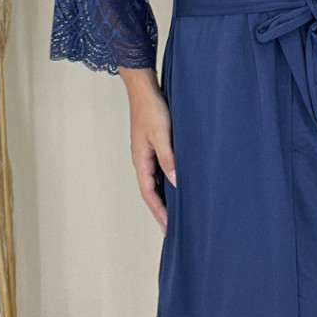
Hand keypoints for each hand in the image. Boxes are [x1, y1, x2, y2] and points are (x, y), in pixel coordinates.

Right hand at [120, 68, 175, 235]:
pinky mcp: (153, 144)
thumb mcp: (162, 135)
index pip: (148, 193)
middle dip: (160, 209)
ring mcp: (146, 152)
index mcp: (140, 160)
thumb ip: (168, 159)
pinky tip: (176, 184)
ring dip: (163, 196)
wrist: (144, 88)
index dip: (158, 211)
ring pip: (155, 180)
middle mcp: (141, 159)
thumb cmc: (151, 109)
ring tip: (175, 211)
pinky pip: (159, 169)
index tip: (167, 228)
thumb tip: (175, 182)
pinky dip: (166, 180)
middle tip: (171, 227)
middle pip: (150, 191)